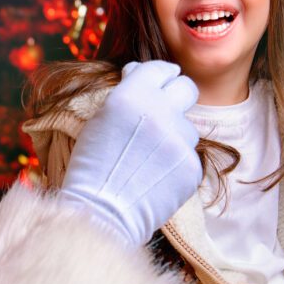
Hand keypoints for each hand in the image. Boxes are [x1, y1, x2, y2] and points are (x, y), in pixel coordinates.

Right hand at [58, 60, 200, 246]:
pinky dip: (175, 164)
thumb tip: (138, 72)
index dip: (160, 75)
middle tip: (165, 108)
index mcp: (132, 95)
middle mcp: (160, 112)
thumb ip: (125, 93)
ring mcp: (179, 141)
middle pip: (187, 88)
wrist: (101, 214)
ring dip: (173, 137)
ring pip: (188, 128)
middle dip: (177, 94)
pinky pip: (188, 157)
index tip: (161, 80)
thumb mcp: (100, 119)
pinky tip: (154, 177)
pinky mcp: (191, 167)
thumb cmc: (92, 167)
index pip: (161, 69)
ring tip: (148, 158)